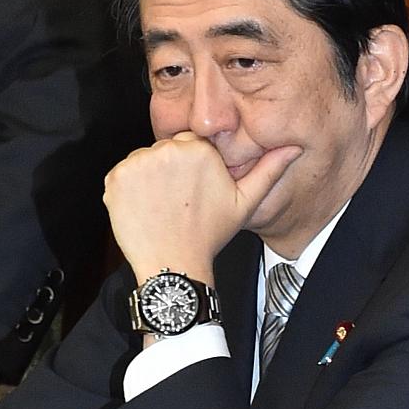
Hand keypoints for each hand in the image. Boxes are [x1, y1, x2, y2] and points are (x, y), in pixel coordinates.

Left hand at [103, 132, 299, 280]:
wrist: (173, 265)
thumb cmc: (209, 235)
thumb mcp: (244, 202)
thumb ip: (269, 170)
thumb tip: (293, 147)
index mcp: (197, 149)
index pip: (188, 143)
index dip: (189, 167)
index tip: (190, 190)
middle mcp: (166, 150)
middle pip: (163, 150)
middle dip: (167, 170)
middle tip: (176, 201)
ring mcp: (137, 164)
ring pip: (142, 161)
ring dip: (147, 178)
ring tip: (160, 206)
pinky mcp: (115, 179)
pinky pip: (120, 174)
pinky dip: (127, 190)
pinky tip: (143, 208)